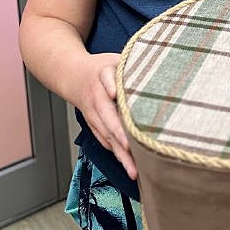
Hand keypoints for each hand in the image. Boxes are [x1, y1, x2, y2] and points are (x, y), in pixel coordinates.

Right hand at [74, 53, 136, 179]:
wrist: (73, 76)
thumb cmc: (102, 68)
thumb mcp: (115, 59)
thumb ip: (131, 64)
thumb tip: (156, 69)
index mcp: (103, 75)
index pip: (108, 80)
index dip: (113, 86)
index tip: (116, 95)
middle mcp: (96, 97)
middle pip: (107, 116)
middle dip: (119, 133)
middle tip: (130, 147)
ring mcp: (93, 114)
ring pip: (106, 135)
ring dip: (120, 153)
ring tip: (134, 170)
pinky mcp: (94, 125)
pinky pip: (105, 141)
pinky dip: (116, 154)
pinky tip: (129, 166)